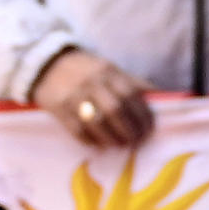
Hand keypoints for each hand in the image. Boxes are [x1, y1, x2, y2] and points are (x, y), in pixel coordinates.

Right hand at [30, 48, 153, 146]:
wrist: (48, 65)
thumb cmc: (86, 71)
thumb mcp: (110, 69)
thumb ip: (132, 82)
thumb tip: (160, 96)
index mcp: (109, 71)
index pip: (132, 94)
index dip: (143, 115)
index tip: (149, 129)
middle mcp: (93, 82)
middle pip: (116, 109)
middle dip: (130, 130)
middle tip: (136, 142)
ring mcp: (75, 95)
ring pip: (97, 121)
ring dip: (111, 138)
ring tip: (119, 145)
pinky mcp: (59, 108)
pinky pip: (77, 129)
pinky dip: (90, 140)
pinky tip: (97, 145)